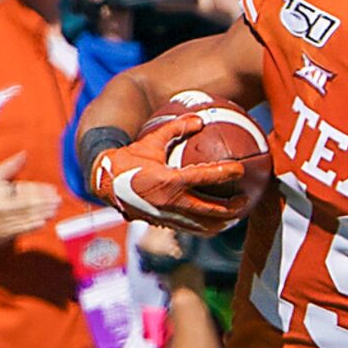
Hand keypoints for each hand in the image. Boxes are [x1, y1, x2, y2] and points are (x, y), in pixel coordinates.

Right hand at [0, 150, 61, 244]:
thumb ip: (9, 166)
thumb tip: (24, 154)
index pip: (24, 197)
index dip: (40, 193)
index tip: (52, 190)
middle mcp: (0, 215)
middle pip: (28, 209)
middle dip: (46, 204)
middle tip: (59, 200)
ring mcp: (2, 227)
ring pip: (28, 219)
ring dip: (44, 214)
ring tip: (55, 209)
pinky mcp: (5, 236)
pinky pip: (23, 230)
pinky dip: (35, 226)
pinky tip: (45, 221)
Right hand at [90, 113, 251, 233]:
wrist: (102, 183)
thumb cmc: (127, 159)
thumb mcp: (150, 140)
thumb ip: (175, 128)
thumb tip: (199, 118)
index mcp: (168, 180)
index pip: (205, 177)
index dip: (226, 172)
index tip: (241, 169)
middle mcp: (169, 202)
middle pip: (211, 210)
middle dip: (232, 207)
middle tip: (245, 199)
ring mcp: (166, 216)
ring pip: (202, 226)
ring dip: (222, 222)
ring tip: (235, 215)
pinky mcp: (161, 224)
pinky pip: (190, 229)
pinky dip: (205, 226)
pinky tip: (214, 221)